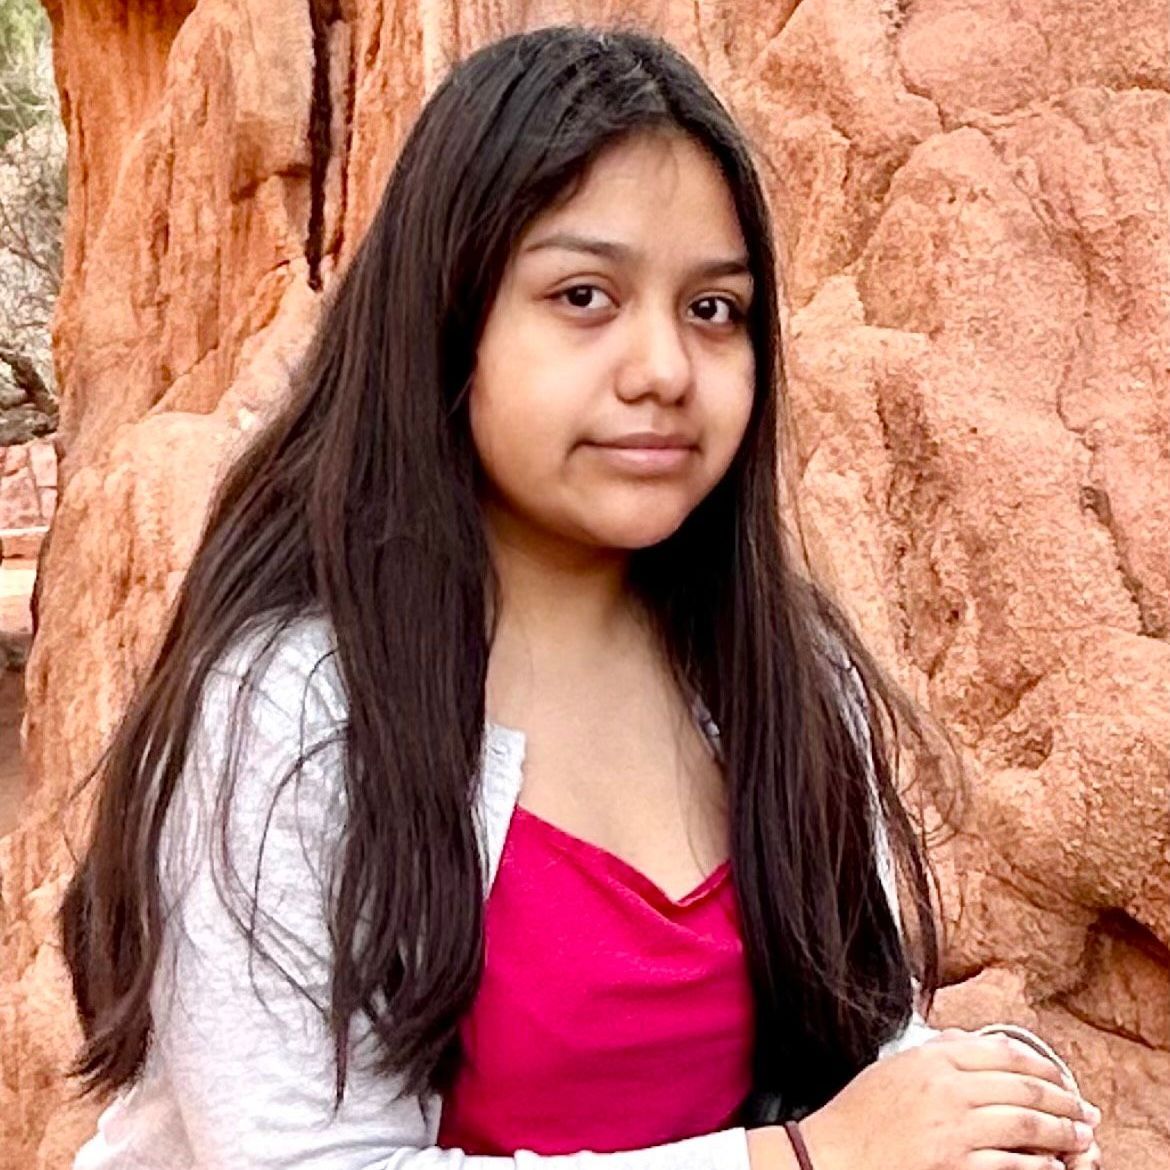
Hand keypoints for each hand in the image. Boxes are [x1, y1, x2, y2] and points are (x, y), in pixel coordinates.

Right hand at [793, 1029, 1100, 1169]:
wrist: (832, 1157)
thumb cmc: (859, 1115)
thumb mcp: (894, 1067)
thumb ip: (936, 1050)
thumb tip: (976, 1040)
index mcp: (933, 1060)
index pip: (1004, 1052)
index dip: (1041, 1065)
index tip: (1059, 1078)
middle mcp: (947, 1089)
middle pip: (1023, 1087)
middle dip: (1064, 1101)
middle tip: (1085, 1111)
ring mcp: (954, 1130)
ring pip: (1026, 1126)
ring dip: (1062, 1133)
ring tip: (1080, 1138)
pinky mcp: (955, 1166)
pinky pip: (1012, 1165)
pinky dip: (1039, 1165)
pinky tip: (1052, 1166)